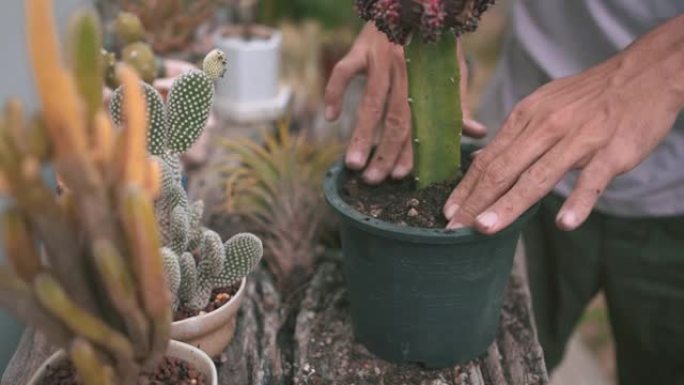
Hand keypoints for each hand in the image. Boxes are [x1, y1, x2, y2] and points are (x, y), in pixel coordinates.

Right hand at [324, 23, 485, 183]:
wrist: (417, 4)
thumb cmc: (434, 44)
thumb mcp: (450, 70)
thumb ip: (457, 103)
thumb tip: (476, 133)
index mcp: (428, 80)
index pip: (420, 121)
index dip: (412, 149)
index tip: (403, 175)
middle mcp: (406, 71)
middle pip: (394, 118)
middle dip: (384, 152)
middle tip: (374, 180)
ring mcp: (379, 59)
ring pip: (369, 103)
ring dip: (360, 135)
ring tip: (353, 164)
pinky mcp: (359, 49)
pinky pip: (342, 72)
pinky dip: (334, 93)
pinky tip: (330, 117)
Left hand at [444, 16, 683, 233]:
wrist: (644, 74)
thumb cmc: (588, 96)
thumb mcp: (542, 106)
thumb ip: (512, 136)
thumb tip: (479, 158)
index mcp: (527, 118)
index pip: (488, 159)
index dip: (466, 187)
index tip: (448, 212)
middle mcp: (547, 128)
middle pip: (503, 170)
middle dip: (475, 202)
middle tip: (454, 229)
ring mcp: (579, 140)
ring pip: (538, 176)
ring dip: (509, 205)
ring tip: (486, 228)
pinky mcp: (612, 151)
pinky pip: (592, 179)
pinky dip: (578, 202)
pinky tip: (564, 223)